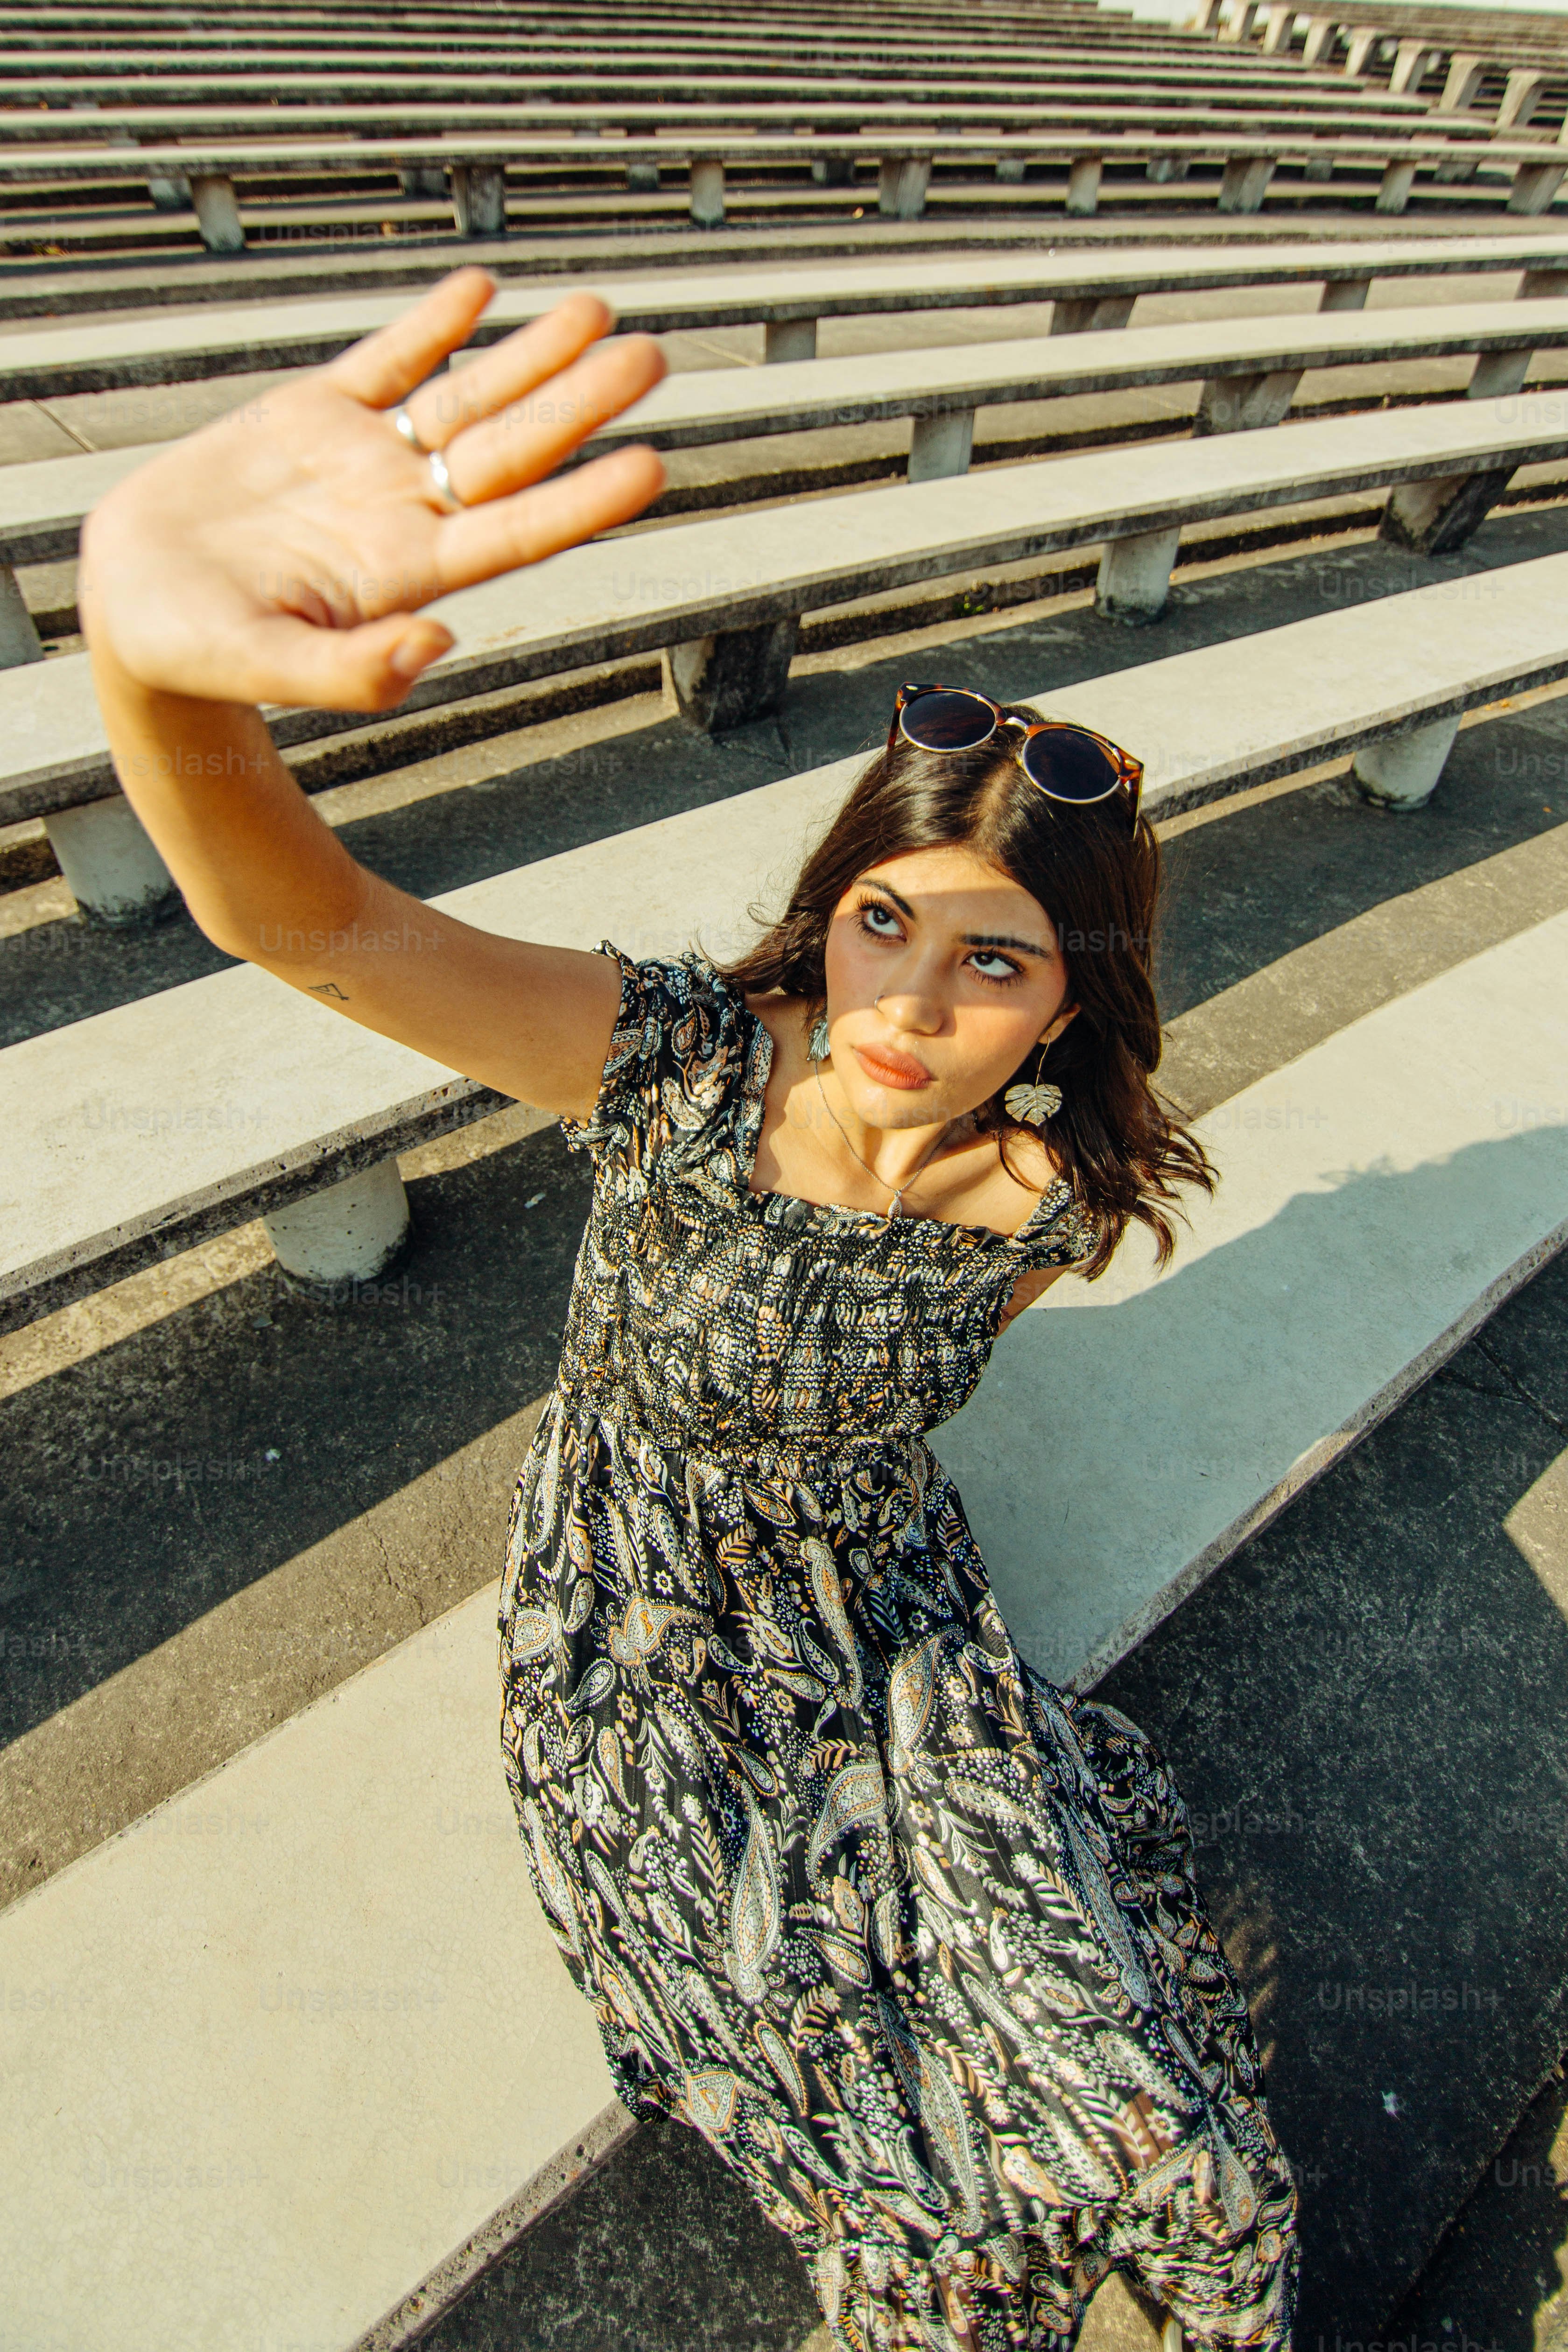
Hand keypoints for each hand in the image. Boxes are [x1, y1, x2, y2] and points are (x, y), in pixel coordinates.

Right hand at [79, 267, 667, 713]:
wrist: (134, 606)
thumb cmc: (195, 651)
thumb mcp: (263, 665)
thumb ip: (351, 672)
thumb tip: (438, 645)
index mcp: (404, 574)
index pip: (515, 531)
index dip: (582, 499)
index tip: (649, 465)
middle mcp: (402, 512)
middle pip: (510, 451)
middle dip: (578, 402)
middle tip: (651, 356)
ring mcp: (363, 460)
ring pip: (466, 397)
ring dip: (532, 356)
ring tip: (598, 310)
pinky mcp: (315, 416)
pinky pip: (387, 361)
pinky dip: (432, 324)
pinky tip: (481, 290)